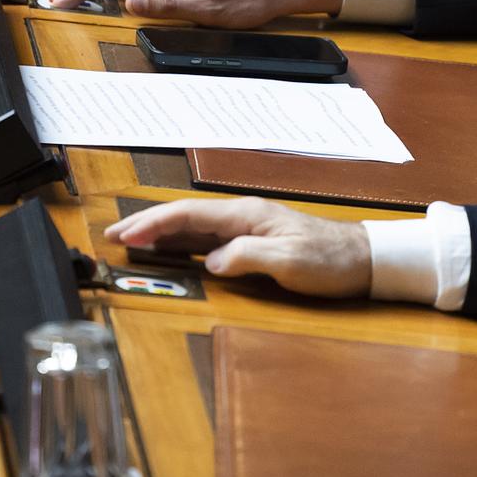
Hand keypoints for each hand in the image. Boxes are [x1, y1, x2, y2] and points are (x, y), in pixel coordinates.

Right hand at [104, 198, 371, 298]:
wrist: (363, 259)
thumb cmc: (330, 259)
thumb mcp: (290, 260)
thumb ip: (249, 256)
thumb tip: (212, 261)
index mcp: (247, 215)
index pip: (190, 215)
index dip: (154, 223)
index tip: (125, 234)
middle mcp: (244, 216)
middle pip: (186, 217)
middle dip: (148, 225)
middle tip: (113, 234)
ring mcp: (249, 228)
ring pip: (194, 227)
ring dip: (162, 233)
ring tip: (131, 241)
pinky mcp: (255, 242)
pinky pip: (209, 239)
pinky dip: (183, 243)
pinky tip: (172, 251)